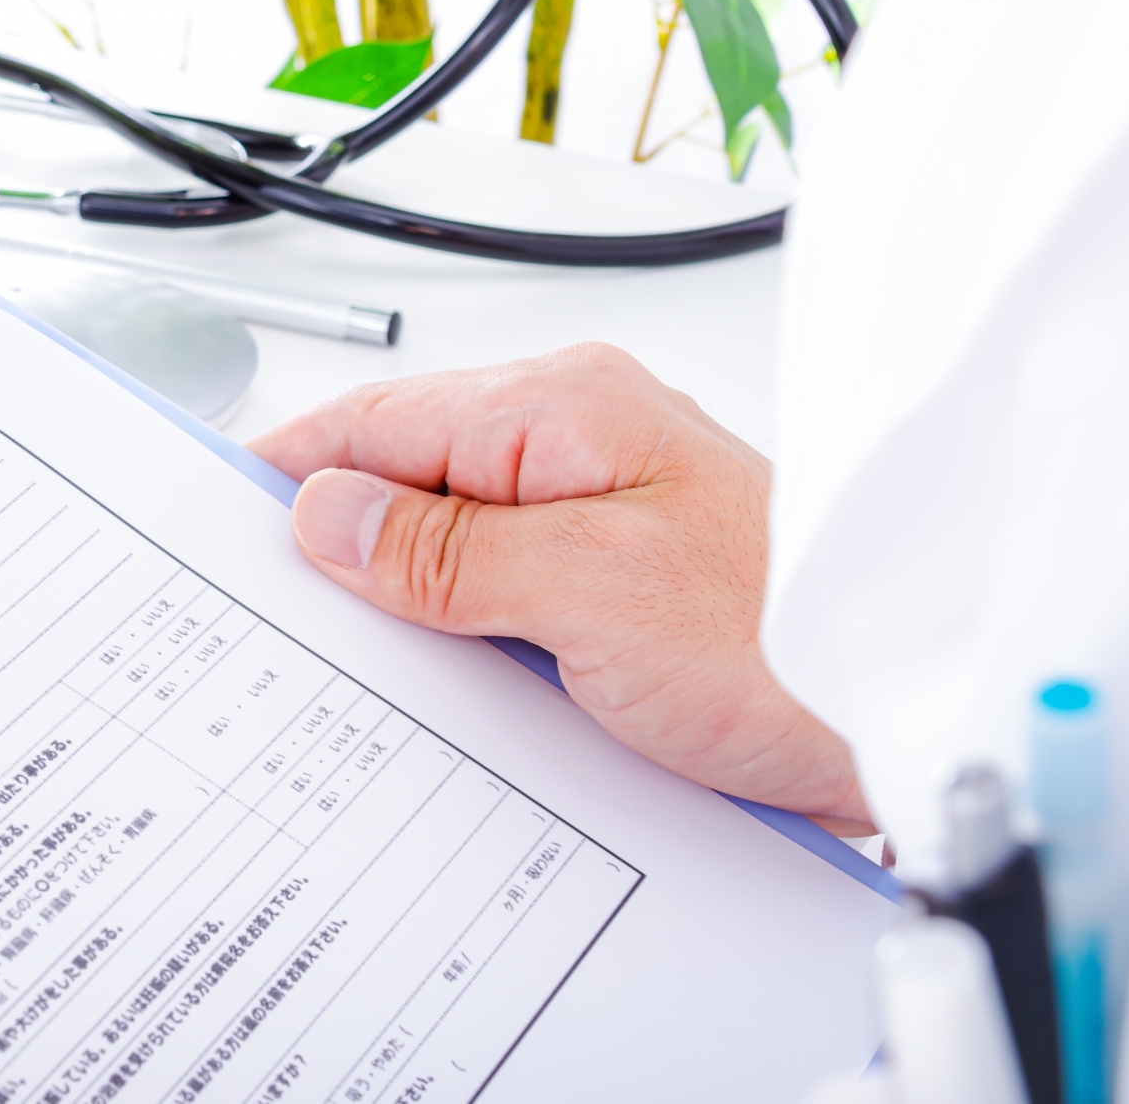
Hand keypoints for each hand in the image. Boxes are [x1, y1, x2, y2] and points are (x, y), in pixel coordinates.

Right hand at [249, 345, 871, 834]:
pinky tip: (429, 676)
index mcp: (563, 412)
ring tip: (333, 653)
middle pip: (404, 475)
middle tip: (260, 611)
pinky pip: (495, 585)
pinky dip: (451, 624)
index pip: (377, 420)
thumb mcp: (593, 593)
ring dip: (393, 592)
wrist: (916, 717)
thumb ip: (447, 548)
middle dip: (331, 540)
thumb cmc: (793, 642)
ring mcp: (593, 512)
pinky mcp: (610, 578)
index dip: (288, 469)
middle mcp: (575, 446)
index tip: (212, 518)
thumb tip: (328, 514)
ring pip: (444, 536)